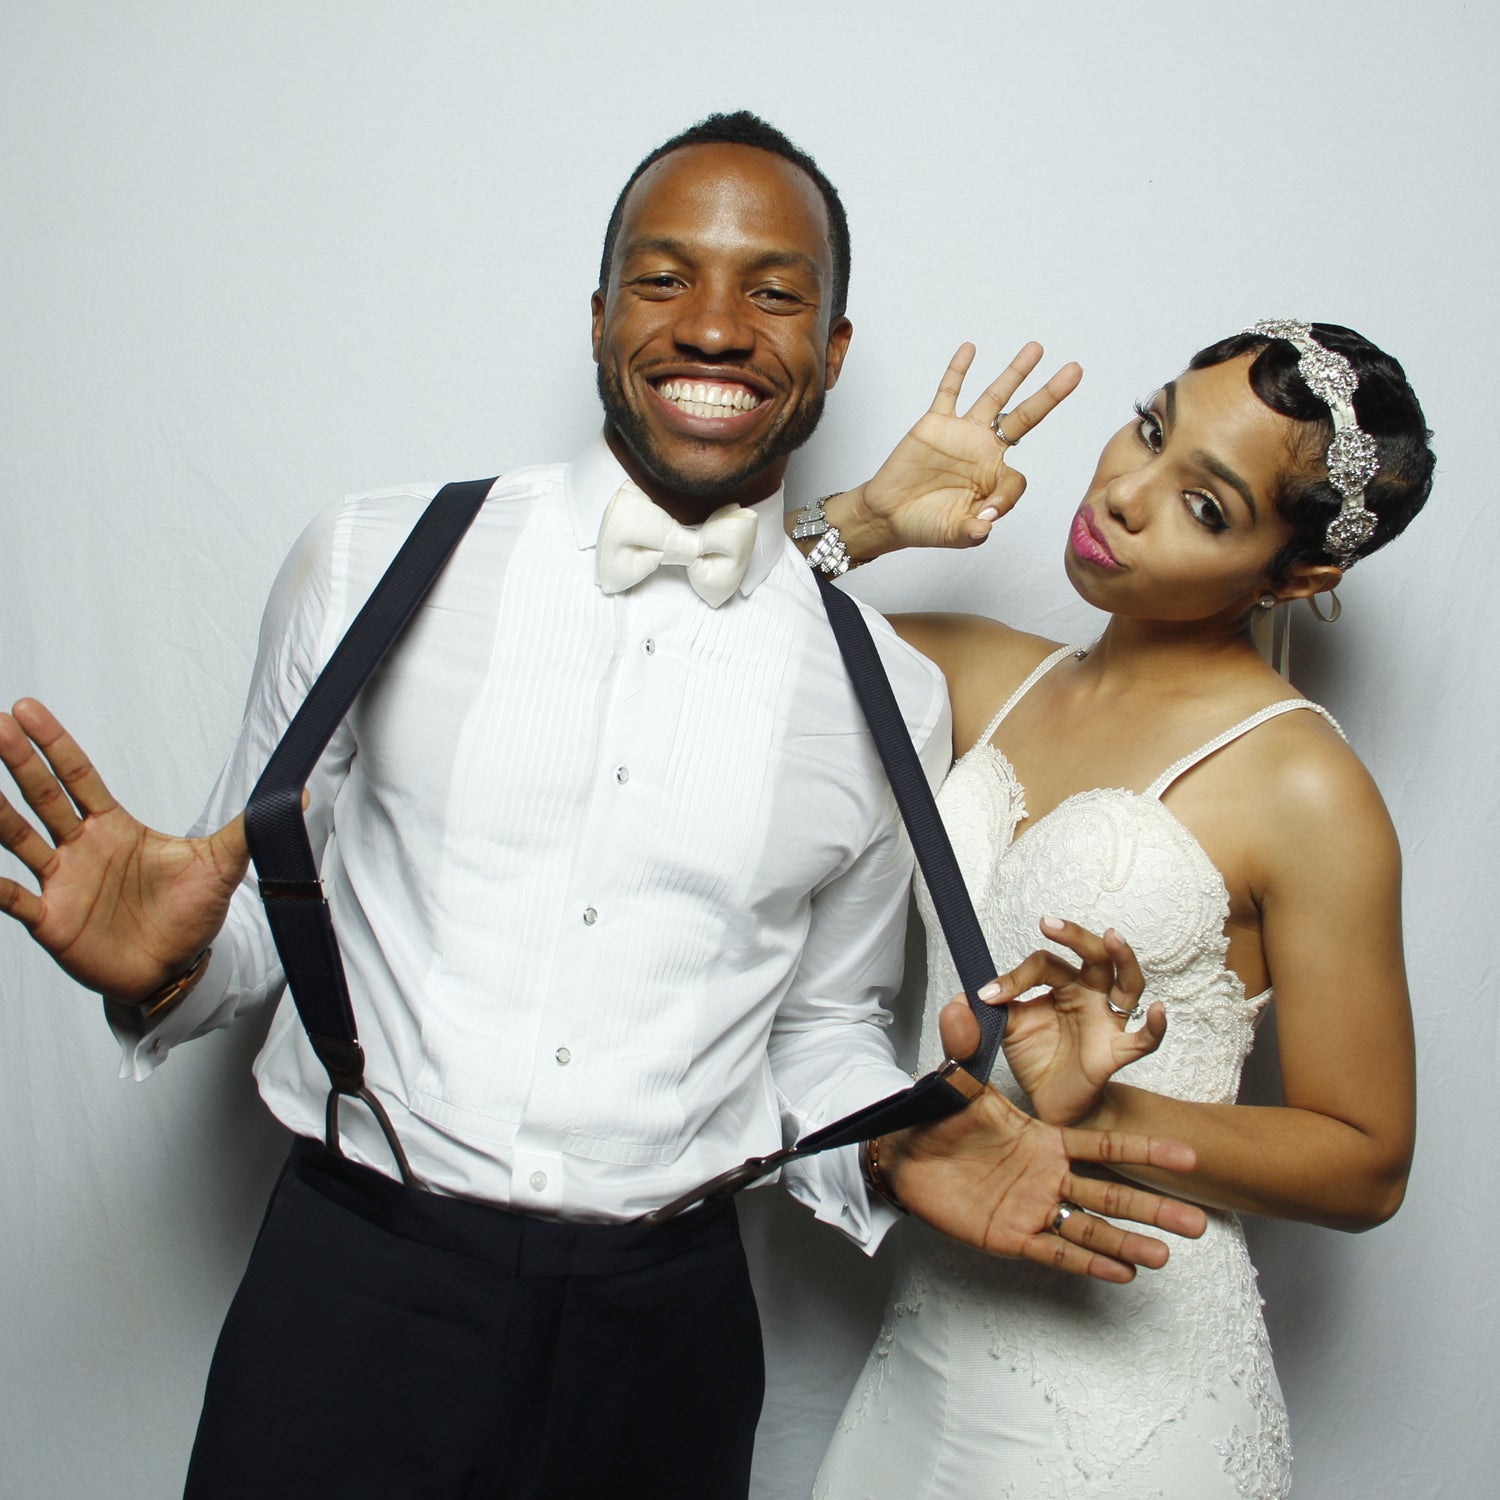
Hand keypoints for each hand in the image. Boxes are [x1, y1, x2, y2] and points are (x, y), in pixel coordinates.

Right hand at [0, 699, 248, 999]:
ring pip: (21, 839)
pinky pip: (14, 899)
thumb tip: (297, 796)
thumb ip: (247, 829)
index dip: (55, 745)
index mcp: (114, 827)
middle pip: (44, 796)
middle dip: (18, 761)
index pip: (79, 777)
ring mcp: (62, 883)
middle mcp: (81, 849)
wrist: (176, 968)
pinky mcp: (53, 921)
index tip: (29, 710)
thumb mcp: (222, 865)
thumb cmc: (189, 915)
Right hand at [842, 341, 1081, 557]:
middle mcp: (984, 450)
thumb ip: (973, 531)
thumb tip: (986, 523)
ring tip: (1036, 349)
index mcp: (994, 478)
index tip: (985, 514)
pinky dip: (958, 371)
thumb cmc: (925, 526)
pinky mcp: (935, 423)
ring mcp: (962, 433)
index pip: (1017, 480)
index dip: (1005, 498)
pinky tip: (970, 348)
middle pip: (1025, 417)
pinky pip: (949, 392)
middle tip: (1074, 371)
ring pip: (995, 397)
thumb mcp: (955, 535)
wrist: (889, 515)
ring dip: (1015, 373)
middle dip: (1049, 394)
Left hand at [882, 998, 1202, 1282]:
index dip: (1143, 1152)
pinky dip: (1088, 1263)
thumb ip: (966, 1046)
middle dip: (1152, 1208)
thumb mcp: (957, 1083)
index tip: (1187, 1154)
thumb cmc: (936, 1119)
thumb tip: (964, 1000)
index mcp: (1044, 1141)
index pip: (1102, 1148)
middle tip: (1197, 1222)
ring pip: (1089, 1227)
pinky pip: (1055, 1252)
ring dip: (1128, 1243)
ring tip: (1167, 1256)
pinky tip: (1121, 1275)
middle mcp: (1047, 1176)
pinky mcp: (1011, 1236)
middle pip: (1109, 1194)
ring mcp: (1032, 1208)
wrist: (903, 1154)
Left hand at [982, 917, 1166, 1125]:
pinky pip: (1144, 1039)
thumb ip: (984, 1013)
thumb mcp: (1005, 1030)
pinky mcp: (1116, 1053)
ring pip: (1127, 983)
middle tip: (1048, 924)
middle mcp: (1089, 996)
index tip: (987, 996)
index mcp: (1062, 986)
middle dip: (1074, 936)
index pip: (1045, 964)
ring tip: (1113, 938)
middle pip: (1092, 956)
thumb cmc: (1038, 1058)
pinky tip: (1160, 1010)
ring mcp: (1107, 1022)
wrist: (1053, 1102)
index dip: (1015, 976)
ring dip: (1122, 958)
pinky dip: (1156, 1025)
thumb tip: (957, 999)